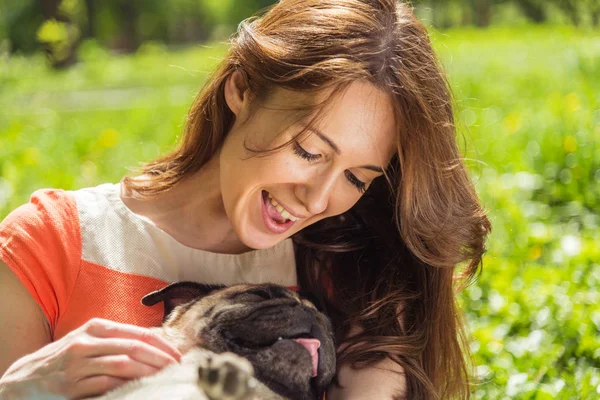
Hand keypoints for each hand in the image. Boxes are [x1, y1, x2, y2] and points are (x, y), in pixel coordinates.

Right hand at [0, 318, 181, 399]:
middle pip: (134, 347)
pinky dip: (126, 386)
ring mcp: (78, 364)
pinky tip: (139, 388)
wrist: (25, 378)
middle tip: (177, 368)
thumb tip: (155, 344)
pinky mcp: (72, 386)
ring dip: (148, 372)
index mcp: (96, 326)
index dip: (162, 344)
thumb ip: (116, 339)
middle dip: (161, 358)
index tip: (178, 355)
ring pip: (123, 365)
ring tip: (164, 378)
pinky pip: (106, 385)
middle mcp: (87, 341)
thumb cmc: (65, 357)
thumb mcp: (88, 339)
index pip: (138, 333)